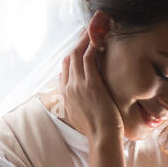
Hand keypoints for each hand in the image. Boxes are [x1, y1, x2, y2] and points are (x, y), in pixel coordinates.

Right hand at [59, 29, 124, 143]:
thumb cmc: (97, 131)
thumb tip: (80, 98)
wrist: (102, 138)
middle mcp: (69, 87)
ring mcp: (78, 85)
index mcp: (65, 95)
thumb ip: (77, 103)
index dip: (73, 55)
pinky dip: (93, 46)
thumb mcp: (81, 117)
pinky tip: (99, 38)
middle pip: (69, 57)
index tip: (81, 46)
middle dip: (78, 42)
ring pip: (78, 54)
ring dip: (85, 39)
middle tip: (87, 30)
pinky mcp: (91, 84)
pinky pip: (89, 58)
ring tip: (94, 27)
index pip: (65, 68)